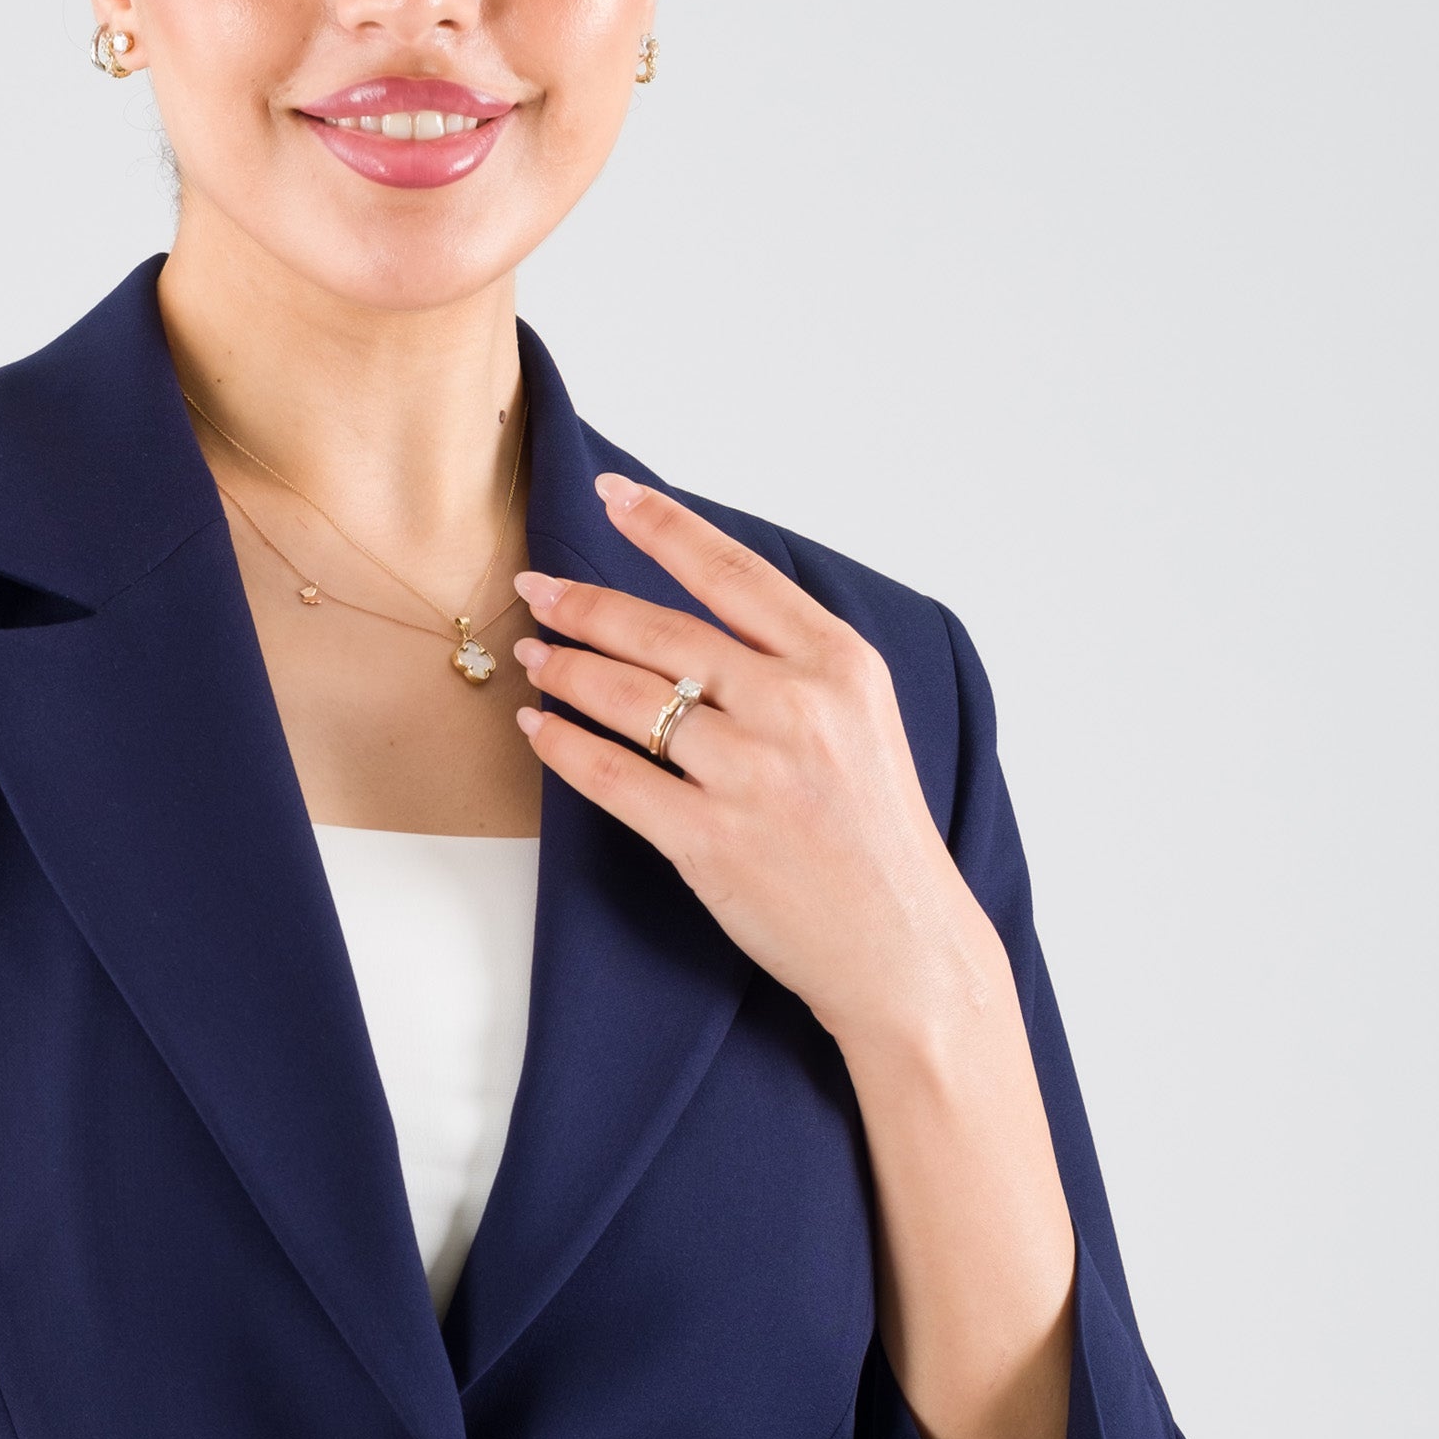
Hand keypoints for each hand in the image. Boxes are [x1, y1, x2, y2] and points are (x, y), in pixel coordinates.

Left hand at [514, 476, 1004, 1052]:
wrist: (902, 944)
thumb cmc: (874, 833)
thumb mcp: (860, 717)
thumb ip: (792, 661)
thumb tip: (700, 611)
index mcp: (838, 664)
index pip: (732, 572)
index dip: (662, 526)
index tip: (610, 493)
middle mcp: (795, 708)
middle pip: (662, 632)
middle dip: (584, 604)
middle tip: (537, 588)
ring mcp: (751, 775)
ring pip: (628, 699)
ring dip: (566, 670)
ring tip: (535, 655)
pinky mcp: (711, 841)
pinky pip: (613, 779)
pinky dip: (564, 749)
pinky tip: (541, 728)